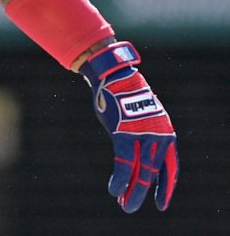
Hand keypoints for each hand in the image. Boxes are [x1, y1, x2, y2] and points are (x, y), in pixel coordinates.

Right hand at [79, 41, 177, 212]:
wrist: (115, 76)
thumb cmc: (126, 96)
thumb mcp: (142, 117)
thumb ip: (145, 137)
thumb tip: (138, 156)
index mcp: (167, 134)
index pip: (170, 168)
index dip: (166, 188)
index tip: (161, 205)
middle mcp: (159, 137)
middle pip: (153, 173)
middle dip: (144, 193)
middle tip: (132, 208)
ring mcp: (143, 136)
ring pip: (141, 173)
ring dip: (132, 192)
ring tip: (125, 206)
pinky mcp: (124, 135)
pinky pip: (124, 164)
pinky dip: (120, 179)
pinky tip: (114, 191)